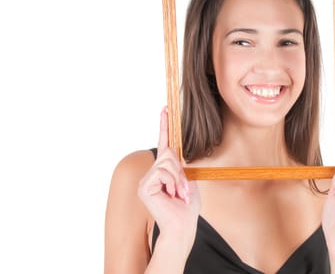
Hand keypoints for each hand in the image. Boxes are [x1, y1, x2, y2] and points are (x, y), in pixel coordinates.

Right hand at [138, 107, 200, 243]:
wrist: (183, 226)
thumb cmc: (187, 207)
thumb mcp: (188, 180)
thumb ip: (180, 166)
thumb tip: (174, 152)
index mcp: (163, 171)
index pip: (164, 144)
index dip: (165, 126)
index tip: (165, 109)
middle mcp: (152, 173)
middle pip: (168, 154)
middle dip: (180, 170)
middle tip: (184, 188)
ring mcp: (146, 180)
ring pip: (166, 162)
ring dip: (178, 178)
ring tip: (180, 193)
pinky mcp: (145, 186)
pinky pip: (162, 172)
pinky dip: (173, 182)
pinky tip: (173, 194)